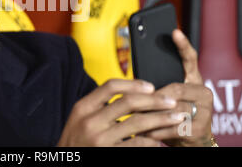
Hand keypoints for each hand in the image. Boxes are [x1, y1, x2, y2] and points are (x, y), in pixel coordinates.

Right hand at [57, 79, 185, 146]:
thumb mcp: (79, 120)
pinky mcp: (108, 154)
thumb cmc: (76, 142)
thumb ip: (98, 107)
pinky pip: (137, 145)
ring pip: (138, 123)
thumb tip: (130, 94)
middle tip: (172, 101)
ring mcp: (100, 139)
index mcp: (83, 107)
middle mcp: (90, 121)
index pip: (110, 86)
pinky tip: (161, 141)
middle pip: (128, 102)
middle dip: (154, 100)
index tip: (151, 86)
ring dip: (161, 119)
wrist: (64, 163)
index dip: (133, 84)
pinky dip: (152, 142)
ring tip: (176, 118)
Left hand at [144, 29, 213, 146]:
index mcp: (193, 80)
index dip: (183, 46)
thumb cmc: (172, 115)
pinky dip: (155, 131)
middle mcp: (203, 92)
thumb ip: (158, 85)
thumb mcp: (167, 97)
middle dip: (153, 96)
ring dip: (150, 115)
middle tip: (133, 100)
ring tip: (134, 117)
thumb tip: (134, 80)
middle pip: (175, 88)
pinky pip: (172, 127)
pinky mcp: (200, 129)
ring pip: (172, 109)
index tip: (174, 31)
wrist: (190, 143)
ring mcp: (205, 111)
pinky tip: (144, 132)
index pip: (190, 59)